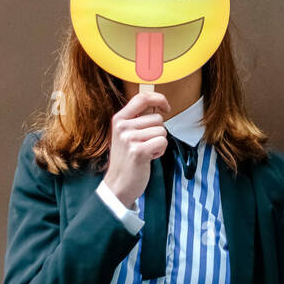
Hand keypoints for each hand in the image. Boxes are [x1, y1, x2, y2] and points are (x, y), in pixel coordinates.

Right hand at [102, 90, 170, 205]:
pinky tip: (148, 158)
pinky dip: (160, 151)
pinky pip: (162, 142)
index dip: (159, 99)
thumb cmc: (126, 159)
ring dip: (159, 143)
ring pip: (162, 131)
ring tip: (146, 151)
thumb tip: (158, 104)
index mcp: (119, 119)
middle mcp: (122, 126)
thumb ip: (138, 119)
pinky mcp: (138, 151)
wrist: (118, 184)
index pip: (142, 98)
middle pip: (157, 118)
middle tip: (146, 144)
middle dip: (158, 131)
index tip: (166, 107)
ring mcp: (129, 138)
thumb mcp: (126, 134)